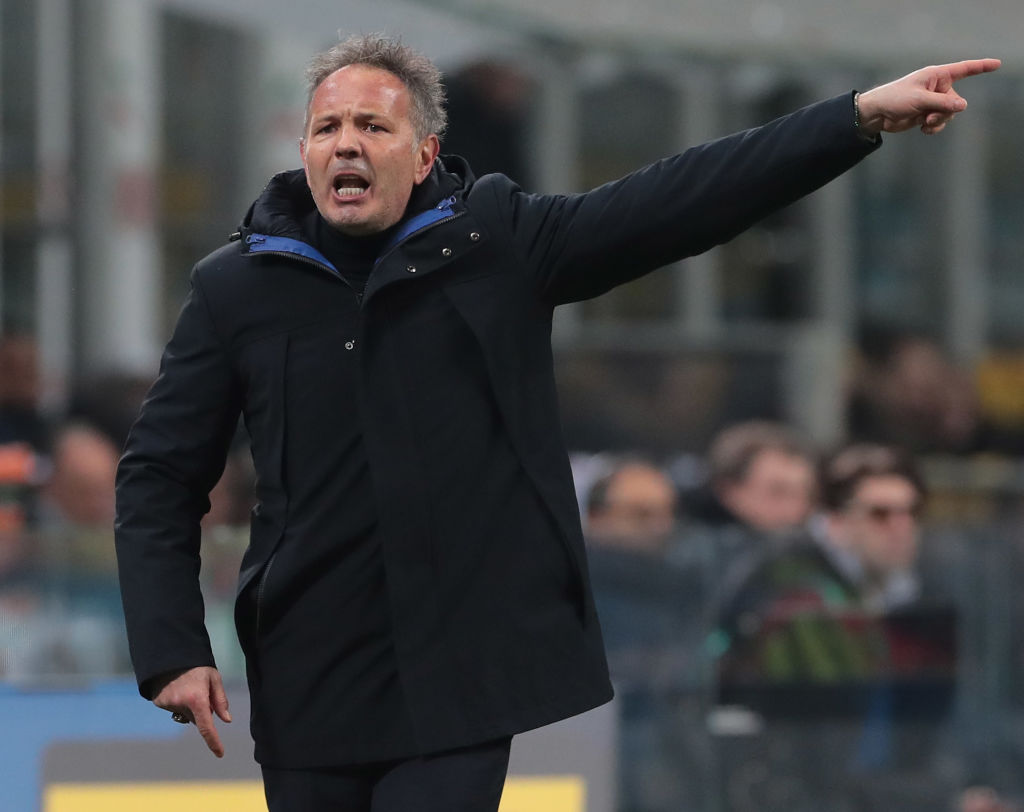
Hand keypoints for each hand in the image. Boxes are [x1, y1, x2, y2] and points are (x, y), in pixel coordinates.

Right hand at [152, 666, 231, 757]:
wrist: (170, 654)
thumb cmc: (197, 666)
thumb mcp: (213, 678)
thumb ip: (220, 700)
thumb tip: (226, 720)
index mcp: (197, 699)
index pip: (206, 727)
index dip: (213, 741)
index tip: (220, 753)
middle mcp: (181, 704)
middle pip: (195, 719)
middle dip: (200, 710)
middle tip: (200, 690)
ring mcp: (168, 704)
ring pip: (184, 714)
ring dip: (188, 706)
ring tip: (186, 686)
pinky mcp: (159, 703)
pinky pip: (173, 709)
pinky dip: (177, 702)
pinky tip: (176, 687)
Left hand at [857, 58, 1000, 135]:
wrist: (877, 115)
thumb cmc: (894, 99)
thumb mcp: (919, 100)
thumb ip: (942, 103)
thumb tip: (963, 105)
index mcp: (936, 75)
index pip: (964, 69)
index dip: (981, 67)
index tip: (997, 64)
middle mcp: (937, 87)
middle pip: (956, 100)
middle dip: (945, 111)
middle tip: (928, 116)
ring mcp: (932, 101)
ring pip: (949, 113)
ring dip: (938, 120)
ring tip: (924, 122)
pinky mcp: (927, 114)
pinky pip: (940, 122)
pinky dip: (934, 127)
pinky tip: (923, 129)